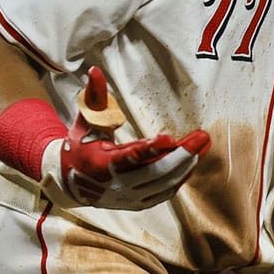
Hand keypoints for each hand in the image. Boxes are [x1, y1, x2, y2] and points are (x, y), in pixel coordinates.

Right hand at [40, 66, 210, 209]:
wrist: (70, 182)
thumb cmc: (81, 145)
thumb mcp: (85, 120)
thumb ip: (93, 96)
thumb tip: (94, 70)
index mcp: (100, 164)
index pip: (128, 158)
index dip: (149, 149)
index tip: (169, 138)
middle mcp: (115, 185)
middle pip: (154, 173)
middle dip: (181, 154)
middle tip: (202, 136)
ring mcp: (128, 197)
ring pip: (164, 184)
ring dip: (187, 164)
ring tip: (203, 143)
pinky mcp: (138, 203)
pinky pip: (165, 192)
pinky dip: (181, 176)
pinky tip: (194, 159)